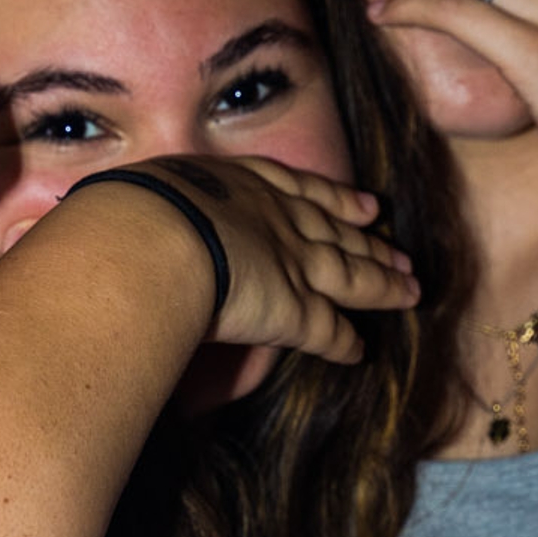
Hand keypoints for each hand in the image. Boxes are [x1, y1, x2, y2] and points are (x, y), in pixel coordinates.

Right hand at [71, 154, 418, 370]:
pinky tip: (361, 352)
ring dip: (381, 285)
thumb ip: (157, 207)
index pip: (301, 191)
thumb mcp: (147, 194)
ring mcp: (289, 264)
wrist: (149, 237)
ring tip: (410, 293)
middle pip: (338, 232)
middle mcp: (276, 220)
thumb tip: (128, 216)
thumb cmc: (131, 210)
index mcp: (241, 184)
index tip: (367, 206)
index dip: (337, 199)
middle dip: (371, 243)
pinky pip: (327, 330)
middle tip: (401, 250)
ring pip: (350, 275)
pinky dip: (345, 341)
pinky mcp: (292, 311)